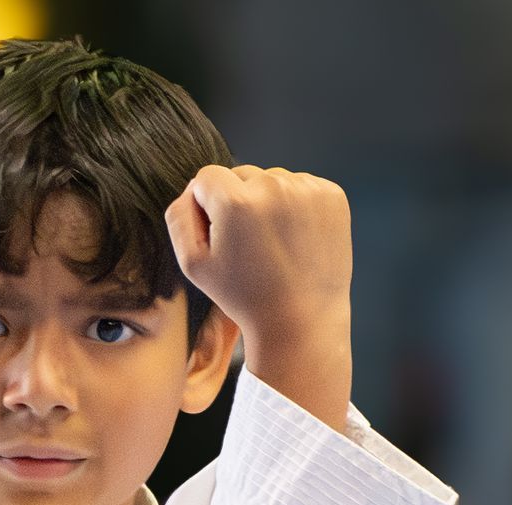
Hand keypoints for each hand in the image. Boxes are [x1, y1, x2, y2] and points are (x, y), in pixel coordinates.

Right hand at [166, 165, 352, 429]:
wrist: (301, 322)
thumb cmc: (245, 298)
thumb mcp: (194, 266)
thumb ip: (179, 219)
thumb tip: (190, 190)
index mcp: (236, 202)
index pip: (206, 177)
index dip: (206, 206)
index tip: (220, 235)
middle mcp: (273, 186)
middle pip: (242, 174)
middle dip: (239, 202)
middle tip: (249, 247)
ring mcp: (307, 188)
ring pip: (273, 180)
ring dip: (268, 204)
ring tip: (274, 246)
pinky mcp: (332, 195)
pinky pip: (302, 187)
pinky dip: (297, 207)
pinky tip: (295, 240)